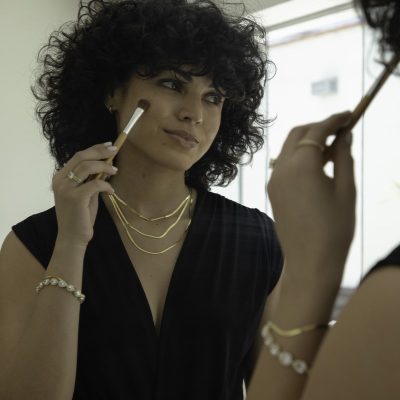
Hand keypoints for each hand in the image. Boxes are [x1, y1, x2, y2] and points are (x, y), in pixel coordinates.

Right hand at [52, 142, 117, 246]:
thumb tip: (105, 165)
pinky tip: (111, 191)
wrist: (72, 238)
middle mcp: (60, 181)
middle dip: (100, 151)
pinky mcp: (75, 198)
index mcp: (60, 178)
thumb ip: (90, 180)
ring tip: (115, 171)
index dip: (94, 148)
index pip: (78, 156)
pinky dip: (106, 185)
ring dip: (104, 166)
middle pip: (81, 157)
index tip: (108, 145)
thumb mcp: (85, 194)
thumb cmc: (80, 216)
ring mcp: (66, 189)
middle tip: (115, 150)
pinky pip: (95, 184)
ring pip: (87, 167)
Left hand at [267, 112, 355, 281]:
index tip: (350, 114)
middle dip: (318, 127)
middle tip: (341, 130)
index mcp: (301, 165)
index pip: (317, 130)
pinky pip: (284, 164)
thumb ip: (343, 158)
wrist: (310, 263)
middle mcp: (281, 169)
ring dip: (308, 141)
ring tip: (332, 148)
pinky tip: (316, 166)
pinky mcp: (272, 191)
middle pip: (297, 134)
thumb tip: (343, 136)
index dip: (334, 119)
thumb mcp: (346, 191)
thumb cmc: (335, 229)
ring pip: (288, 148)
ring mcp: (273, 181)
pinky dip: (299, 157)